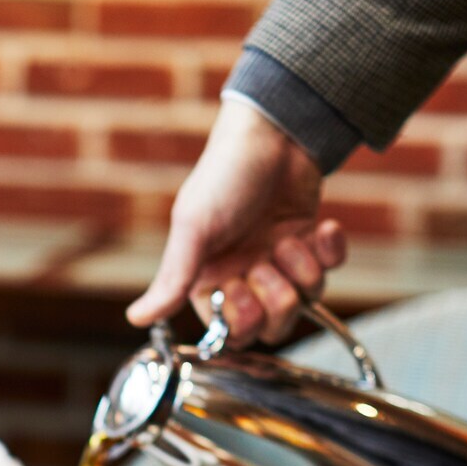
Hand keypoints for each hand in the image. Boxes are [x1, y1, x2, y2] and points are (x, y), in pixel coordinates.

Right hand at [128, 101, 347, 345]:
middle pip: (272, 325)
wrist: (274, 133)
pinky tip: (318, 228)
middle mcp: (244, 275)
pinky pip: (332, 269)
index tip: (239, 286)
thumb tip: (135, 318)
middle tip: (266, 264)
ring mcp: (279, 261)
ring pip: (306, 300)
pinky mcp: (311, 243)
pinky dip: (329, 250)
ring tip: (288, 240)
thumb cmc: (224, 176)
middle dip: (277, 298)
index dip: (242, 320)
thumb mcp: (193, 229)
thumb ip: (172, 279)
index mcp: (209, 279)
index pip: (230, 332)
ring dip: (303, 270)